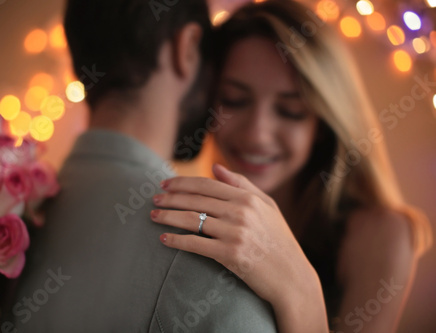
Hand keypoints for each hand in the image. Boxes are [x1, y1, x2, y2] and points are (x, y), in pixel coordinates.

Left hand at [151, 164, 319, 307]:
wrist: (292, 277)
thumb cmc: (278, 239)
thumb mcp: (267, 206)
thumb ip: (242, 184)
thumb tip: (215, 167)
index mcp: (248, 198)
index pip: (206, 185)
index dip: (182, 183)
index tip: (165, 184)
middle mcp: (241, 212)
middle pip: (195, 200)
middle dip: (170, 198)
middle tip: (153, 199)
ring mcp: (235, 234)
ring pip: (191, 220)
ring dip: (167, 216)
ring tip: (153, 215)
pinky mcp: (230, 255)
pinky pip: (195, 244)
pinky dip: (176, 240)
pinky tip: (164, 239)